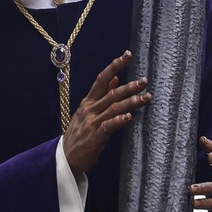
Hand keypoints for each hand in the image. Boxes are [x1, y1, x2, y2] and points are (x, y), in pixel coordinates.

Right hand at [62, 51, 149, 174]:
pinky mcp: (94, 138)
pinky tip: (128, 117)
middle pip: (111, 93)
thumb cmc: (79, 133)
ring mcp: (91, 123)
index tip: (127, 55)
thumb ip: (102, 95)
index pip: (102, 79)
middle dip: (129, 86)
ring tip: (146, 98)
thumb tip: (115, 78)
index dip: (115, 66)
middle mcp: (90, 109)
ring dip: (130, 103)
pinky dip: (118, 121)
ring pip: (113, 108)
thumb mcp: (88, 111)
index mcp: (88, 101)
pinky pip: (107, 127)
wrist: (65, 157)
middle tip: (144, 81)